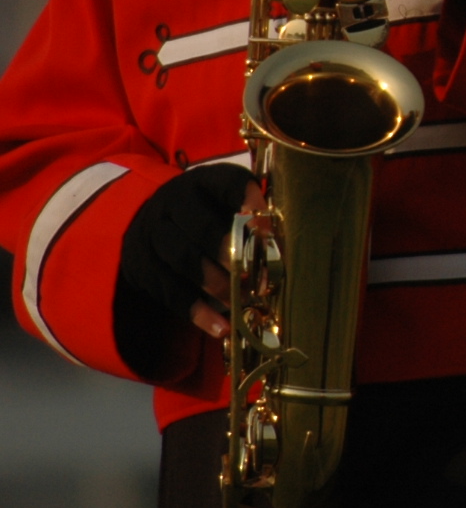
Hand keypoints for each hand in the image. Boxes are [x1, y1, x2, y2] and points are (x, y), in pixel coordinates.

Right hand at [116, 167, 259, 375]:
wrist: (151, 223)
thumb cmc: (209, 214)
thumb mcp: (228, 202)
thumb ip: (254, 216)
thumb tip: (280, 247)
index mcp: (203, 181)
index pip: (226, 184)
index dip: (248, 203)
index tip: (266, 228)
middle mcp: (173, 203)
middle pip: (201, 226)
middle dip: (233, 252)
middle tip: (258, 275)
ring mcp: (152, 235)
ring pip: (184, 260)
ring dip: (218, 284)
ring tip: (243, 301)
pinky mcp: (142, 267)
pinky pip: (169, 291)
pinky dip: (198, 311)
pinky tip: (221, 326)